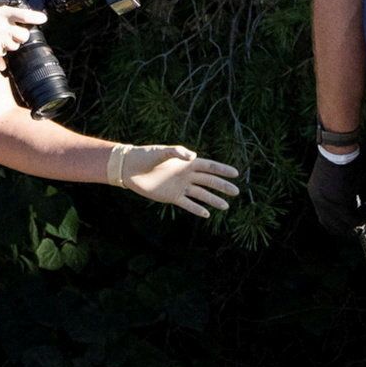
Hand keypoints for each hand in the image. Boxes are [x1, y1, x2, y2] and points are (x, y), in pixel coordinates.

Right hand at [0, 0, 43, 59]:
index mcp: (0, 11)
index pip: (26, 16)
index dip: (37, 18)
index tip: (43, 19)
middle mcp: (1, 26)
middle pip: (24, 35)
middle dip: (21, 34)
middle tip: (13, 31)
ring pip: (15, 45)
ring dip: (10, 42)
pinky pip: (3, 52)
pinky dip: (0, 48)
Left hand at [107, 144, 241, 217]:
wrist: (129, 168)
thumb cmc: (145, 156)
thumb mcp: (161, 152)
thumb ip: (177, 153)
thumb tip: (193, 156)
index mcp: (186, 163)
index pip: (209, 167)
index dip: (222, 170)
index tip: (236, 173)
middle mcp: (186, 175)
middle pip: (209, 181)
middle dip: (222, 186)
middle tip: (236, 192)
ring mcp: (180, 187)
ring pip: (201, 194)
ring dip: (213, 200)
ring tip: (226, 207)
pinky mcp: (172, 197)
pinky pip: (187, 204)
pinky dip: (197, 209)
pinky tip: (207, 214)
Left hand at [308, 142, 365, 239]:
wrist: (338, 149)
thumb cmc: (342, 154)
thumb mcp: (342, 175)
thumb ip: (345, 190)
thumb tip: (357, 198)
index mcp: (317, 194)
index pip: (325, 219)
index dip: (339, 223)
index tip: (353, 220)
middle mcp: (319, 201)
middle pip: (332, 226)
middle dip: (349, 227)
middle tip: (364, 220)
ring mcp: (327, 204)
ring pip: (344, 225)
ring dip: (360, 220)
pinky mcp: (339, 204)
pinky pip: (353, 219)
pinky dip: (365, 216)